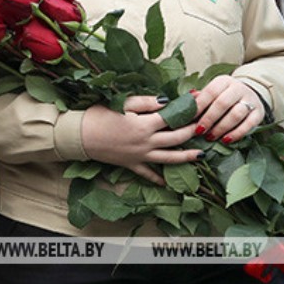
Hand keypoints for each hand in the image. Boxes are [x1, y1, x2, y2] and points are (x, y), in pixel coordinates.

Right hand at [82, 95, 199, 185]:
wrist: (80, 136)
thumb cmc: (98, 115)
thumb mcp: (122, 103)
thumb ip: (146, 102)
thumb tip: (167, 101)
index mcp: (144, 124)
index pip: (173, 117)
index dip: (188, 109)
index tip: (199, 101)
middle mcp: (147, 142)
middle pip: (176, 138)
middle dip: (192, 131)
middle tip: (204, 126)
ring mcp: (140, 156)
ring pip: (169, 158)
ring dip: (186, 157)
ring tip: (201, 156)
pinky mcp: (131, 164)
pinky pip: (148, 174)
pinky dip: (158, 178)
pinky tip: (167, 182)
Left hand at [192, 75, 263, 143]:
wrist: (250, 93)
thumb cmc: (224, 95)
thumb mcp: (213, 92)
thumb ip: (200, 98)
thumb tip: (184, 104)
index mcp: (223, 81)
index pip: (210, 92)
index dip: (199, 106)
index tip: (189, 118)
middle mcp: (238, 88)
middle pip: (222, 103)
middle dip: (209, 119)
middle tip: (199, 131)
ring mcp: (251, 100)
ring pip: (236, 114)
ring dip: (221, 127)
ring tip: (210, 137)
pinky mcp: (259, 113)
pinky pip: (249, 124)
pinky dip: (237, 133)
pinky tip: (226, 140)